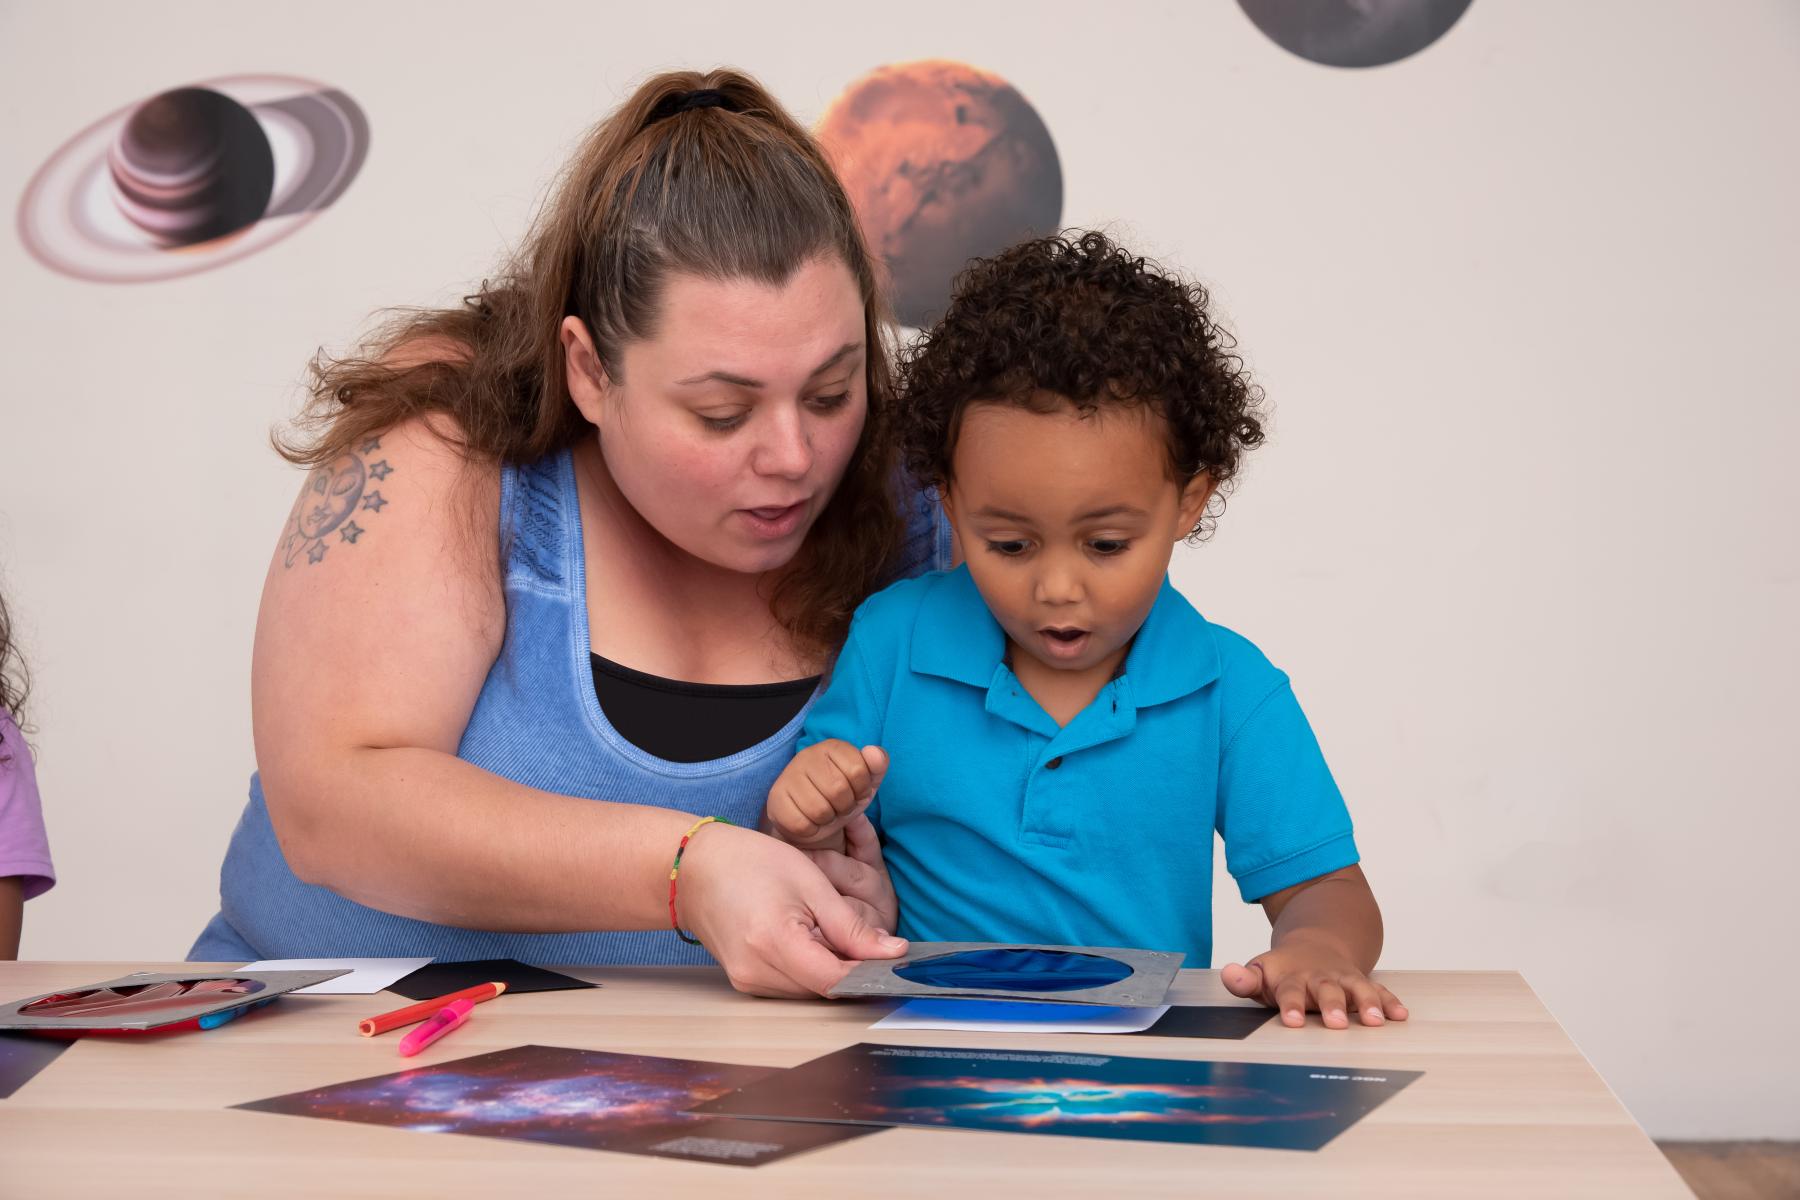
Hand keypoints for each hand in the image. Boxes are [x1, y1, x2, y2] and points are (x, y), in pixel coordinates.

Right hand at [675, 819, 906, 997]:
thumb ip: (851, 925)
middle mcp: (756, 972)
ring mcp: (747, 981)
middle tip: (868, 939)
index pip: (835, 980)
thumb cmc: (749, 862)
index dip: (870, 971)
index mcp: (773, 942)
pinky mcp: (745, 981)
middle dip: (852, 969)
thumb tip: (891, 952)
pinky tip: (808, 939)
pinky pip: (791, 986)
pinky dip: (809, 968)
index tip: (894, 957)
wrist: (694, 869)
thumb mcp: (810, 882)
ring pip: (810, 991)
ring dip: (830, 969)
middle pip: (824, 989)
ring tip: (829, 931)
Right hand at [764, 739, 887, 848]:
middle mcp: (807, 755)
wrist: (813, 818)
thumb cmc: (843, 796)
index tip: (855, 792)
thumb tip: (874, 752)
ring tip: (826, 814)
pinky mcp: (775, 799)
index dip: (861, 790)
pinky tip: (810, 821)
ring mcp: (787, 776)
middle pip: (838, 790)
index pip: (858, 770)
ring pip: (819, 809)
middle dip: (845, 806)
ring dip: (828, 819)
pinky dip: (811, 829)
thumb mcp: (866, 782)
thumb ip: (877, 765)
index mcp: (832, 747)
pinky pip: (800, 824)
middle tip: (839, 806)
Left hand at [1220, 941, 1408, 1029]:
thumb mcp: (1260, 974)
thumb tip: (1229, 974)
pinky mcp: (1361, 983)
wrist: (1314, 945)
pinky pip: (1378, 990)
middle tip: (1335, 1023)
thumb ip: (1244, 980)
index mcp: (1291, 977)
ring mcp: (1342, 979)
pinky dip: (1389, 1001)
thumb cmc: (1283, 972)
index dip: (1289, 1006)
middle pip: (1326, 990)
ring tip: (1374, 1021)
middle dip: (1331, 1006)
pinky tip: (1399, 1015)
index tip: (1290, 1021)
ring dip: (1366, 1003)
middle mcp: (1319, 977)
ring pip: (1356, 988)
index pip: (1289, 992)